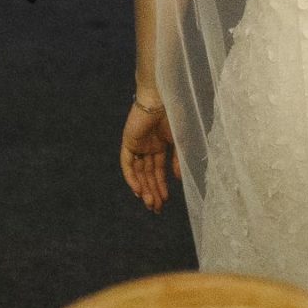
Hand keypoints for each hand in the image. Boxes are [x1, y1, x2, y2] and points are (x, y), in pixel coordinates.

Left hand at [120, 94, 179, 211]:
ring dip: (144, 188)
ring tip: (150, 204)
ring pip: (139, 172)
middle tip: (156, 209)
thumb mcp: (180, 141)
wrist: (160, 98)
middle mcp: (148, 147)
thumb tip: (178, 179)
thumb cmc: (174, 115)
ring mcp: (137, 145)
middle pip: (148, 175)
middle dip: (153, 191)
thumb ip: (178, 160)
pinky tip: (138, 191)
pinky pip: (127, 164)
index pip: (159, 171)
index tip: (165, 201)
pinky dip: (131, 178)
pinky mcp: (128, 142)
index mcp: (161, 145)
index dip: (161, 186)